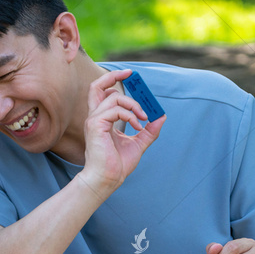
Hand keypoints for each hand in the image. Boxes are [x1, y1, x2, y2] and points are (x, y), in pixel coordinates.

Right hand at [79, 69, 165, 194]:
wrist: (108, 178)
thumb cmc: (117, 165)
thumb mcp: (139, 144)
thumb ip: (149, 130)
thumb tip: (161, 117)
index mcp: (102, 120)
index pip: (104, 93)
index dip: (115, 81)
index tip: (131, 77)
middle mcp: (95, 117)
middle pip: (96, 86)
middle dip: (113, 76)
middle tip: (131, 74)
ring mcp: (93, 120)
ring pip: (113, 97)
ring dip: (133, 105)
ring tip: (143, 119)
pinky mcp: (95, 125)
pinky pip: (115, 110)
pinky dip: (130, 115)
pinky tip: (137, 127)